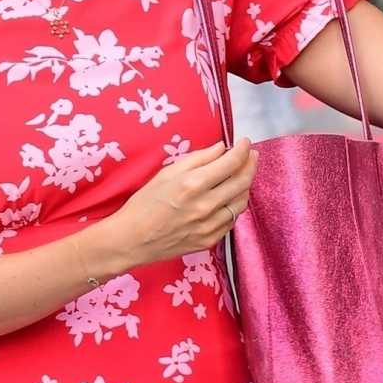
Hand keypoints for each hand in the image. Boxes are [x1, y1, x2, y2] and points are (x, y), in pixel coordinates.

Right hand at [111, 140, 256, 268]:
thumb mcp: (167, 173)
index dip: (243, 149)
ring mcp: (209, 225)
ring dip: (245, 186)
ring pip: (241, 202)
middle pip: (243, 181)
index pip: (232, 162)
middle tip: (251, 156)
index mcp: (193, 184)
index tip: (244, 142)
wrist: (131, 240)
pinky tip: (228, 199)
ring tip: (241, 176)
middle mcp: (205, 205)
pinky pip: (231, 220)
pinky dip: (233, 206)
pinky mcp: (209, 240)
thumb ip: (198, 159)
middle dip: (251, 164)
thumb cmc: (144, 204)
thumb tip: (221, 148)